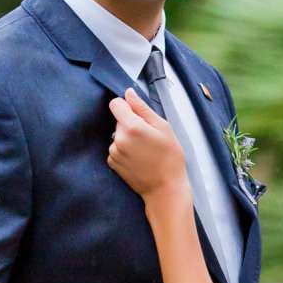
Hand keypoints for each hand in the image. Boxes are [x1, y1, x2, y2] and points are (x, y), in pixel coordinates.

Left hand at [107, 86, 189, 205]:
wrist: (165, 189)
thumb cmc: (170, 158)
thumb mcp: (163, 127)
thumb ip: (142, 108)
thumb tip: (128, 93)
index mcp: (131, 127)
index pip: (115, 104)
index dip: (126, 106)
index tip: (137, 115)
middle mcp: (118, 139)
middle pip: (118, 120)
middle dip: (130, 124)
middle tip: (148, 137)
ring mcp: (114, 152)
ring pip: (117, 135)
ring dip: (127, 138)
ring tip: (144, 151)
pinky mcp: (113, 163)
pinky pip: (116, 149)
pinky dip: (124, 151)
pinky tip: (138, 159)